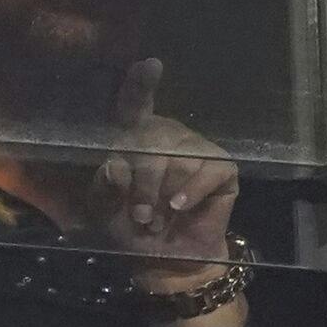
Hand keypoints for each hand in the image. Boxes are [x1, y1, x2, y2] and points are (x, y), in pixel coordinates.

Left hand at [88, 59, 238, 278]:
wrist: (166, 260)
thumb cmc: (130, 229)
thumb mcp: (105, 211)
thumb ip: (104, 188)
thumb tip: (113, 165)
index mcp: (134, 137)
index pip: (136, 104)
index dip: (141, 84)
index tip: (149, 65)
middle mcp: (167, 136)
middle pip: (154, 140)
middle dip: (143, 182)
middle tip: (139, 215)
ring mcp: (196, 149)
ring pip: (180, 157)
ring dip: (163, 194)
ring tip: (156, 218)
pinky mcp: (222, 168)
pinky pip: (209, 170)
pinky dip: (192, 191)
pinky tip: (180, 207)